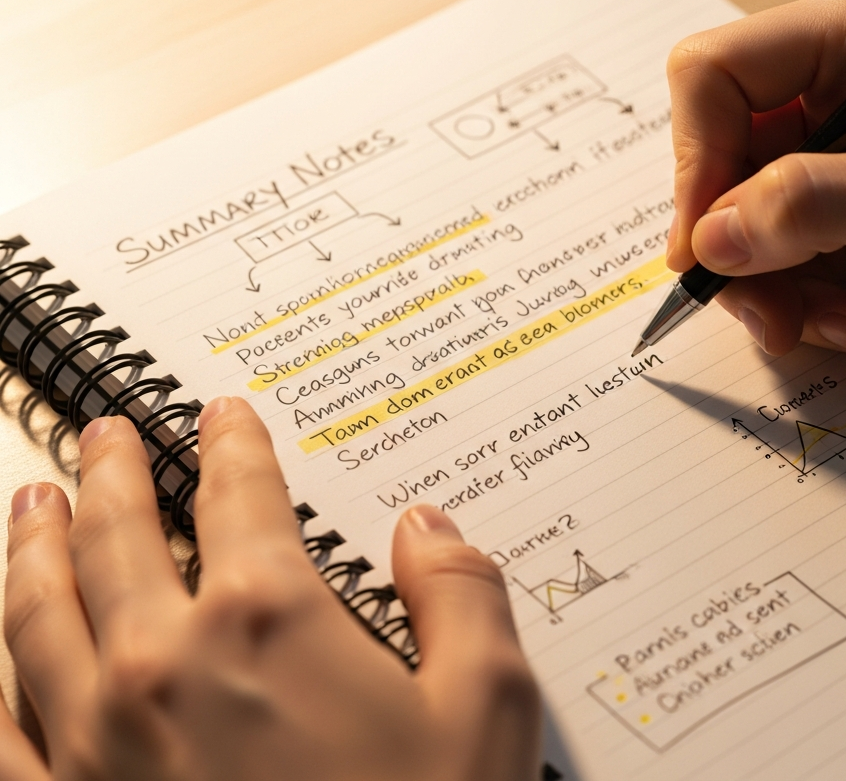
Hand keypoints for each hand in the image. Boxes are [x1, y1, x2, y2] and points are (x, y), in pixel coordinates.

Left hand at [3, 397, 538, 780]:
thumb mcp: (486, 709)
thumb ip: (463, 593)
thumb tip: (428, 526)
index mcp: (270, 621)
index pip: (241, 497)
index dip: (232, 445)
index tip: (221, 415)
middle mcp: (164, 663)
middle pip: (119, 535)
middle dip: (110, 471)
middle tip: (101, 431)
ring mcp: (93, 743)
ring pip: (37, 611)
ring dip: (32, 545)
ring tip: (30, 501)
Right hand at [665, 0, 845, 354]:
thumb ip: (813, 205)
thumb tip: (709, 237)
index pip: (716, 75)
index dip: (697, 160)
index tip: (708, 245)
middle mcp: (838, 87)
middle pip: (722, 157)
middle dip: (737, 242)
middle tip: (765, 310)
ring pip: (747, 218)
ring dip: (773, 284)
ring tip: (826, 325)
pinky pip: (789, 256)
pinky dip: (805, 298)